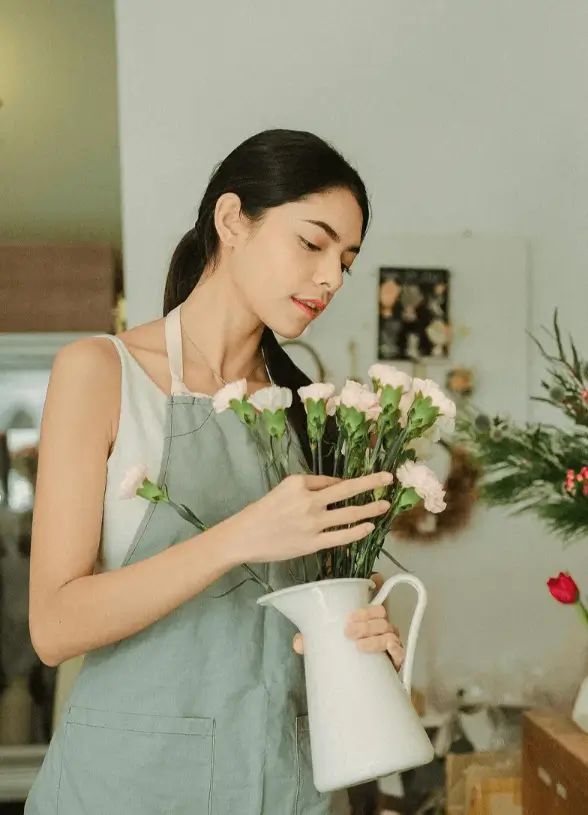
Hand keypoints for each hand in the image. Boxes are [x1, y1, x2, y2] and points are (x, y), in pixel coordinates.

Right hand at [231, 472, 392, 563]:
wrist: (245, 536)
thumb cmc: (262, 511)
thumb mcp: (283, 488)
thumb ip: (310, 486)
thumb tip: (335, 487)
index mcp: (300, 484)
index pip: (331, 481)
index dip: (349, 483)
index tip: (366, 482)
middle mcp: (309, 501)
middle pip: (347, 490)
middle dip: (371, 483)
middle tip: (388, 479)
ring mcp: (313, 523)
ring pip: (349, 514)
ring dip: (370, 508)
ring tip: (385, 505)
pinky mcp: (313, 543)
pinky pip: (341, 537)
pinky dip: (357, 531)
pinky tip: (369, 527)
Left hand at [293, 573, 404, 671]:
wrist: (360, 683)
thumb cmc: (344, 656)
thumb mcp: (326, 644)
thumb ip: (311, 640)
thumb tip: (298, 643)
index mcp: (366, 617)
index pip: (372, 599)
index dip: (369, 595)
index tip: (352, 610)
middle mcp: (381, 625)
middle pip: (381, 613)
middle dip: (364, 620)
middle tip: (347, 631)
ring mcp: (391, 640)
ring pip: (389, 629)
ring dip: (374, 635)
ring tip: (358, 645)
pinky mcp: (396, 659)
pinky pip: (399, 649)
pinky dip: (391, 647)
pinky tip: (383, 650)